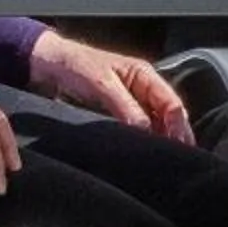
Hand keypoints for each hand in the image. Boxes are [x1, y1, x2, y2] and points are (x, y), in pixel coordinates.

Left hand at [30, 29, 195, 143]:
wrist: (48, 66)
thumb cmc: (75, 65)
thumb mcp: (101, 83)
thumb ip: (124, 105)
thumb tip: (145, 129)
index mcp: (145, 75)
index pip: (171, 103)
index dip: (178, 125)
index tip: (178, 145)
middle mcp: (143, 90)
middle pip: (169, 116)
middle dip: (176, 136)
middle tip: (179, 159)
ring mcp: (132, 103)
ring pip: (156, 125)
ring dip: (161, 141)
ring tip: (165, 161)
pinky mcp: (118, 115)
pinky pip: (138, 130)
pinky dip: (144, 142)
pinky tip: (144, 155)